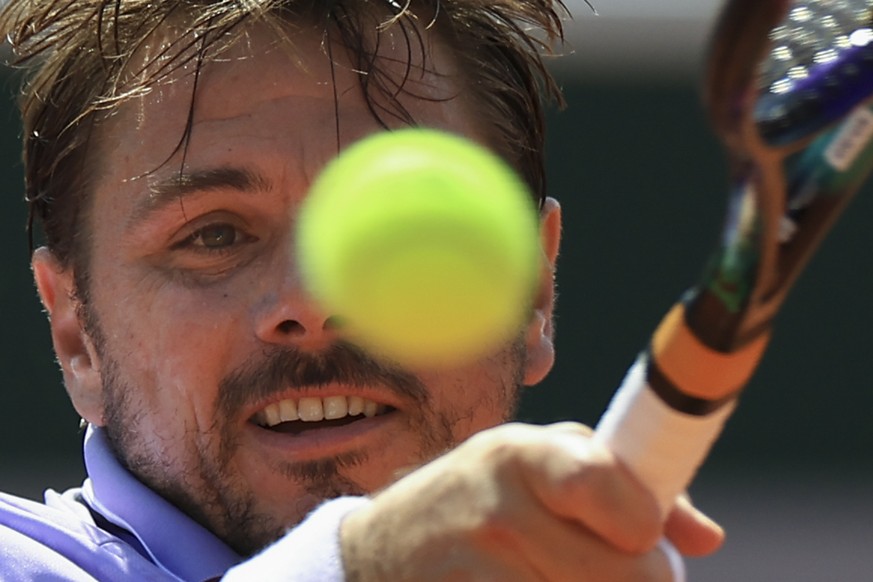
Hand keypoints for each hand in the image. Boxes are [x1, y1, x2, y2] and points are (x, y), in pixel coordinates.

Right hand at [340, 422, 720, 580]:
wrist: (379, 555)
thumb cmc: (477, 501)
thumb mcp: (534, 468)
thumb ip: (620, 483)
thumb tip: (705, 538)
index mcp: (520, 455)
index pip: (605, 484)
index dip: (643, 523)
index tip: (641, 534)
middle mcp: (499, 510)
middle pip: (631, 574)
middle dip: (638, 578)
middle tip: (609, 568)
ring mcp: (481, 572)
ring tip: (556, 575)